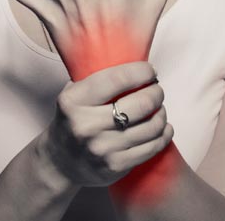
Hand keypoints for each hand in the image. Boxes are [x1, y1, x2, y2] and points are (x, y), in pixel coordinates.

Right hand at [39, 61, 173, 187]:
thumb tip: (131, 58)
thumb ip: (96, 77)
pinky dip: (164, 134)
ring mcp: (102, 148)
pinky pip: (151, 147)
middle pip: (141, 103)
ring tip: (159, 108)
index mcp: (74, 101)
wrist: (59, 161)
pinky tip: (164, 127)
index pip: (118, 79)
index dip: (141, 72)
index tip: (150, 71)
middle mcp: (86, 125)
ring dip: (161, 113)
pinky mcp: (115, 166)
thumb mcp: (73, 94)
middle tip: (156, 90)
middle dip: (156, 93)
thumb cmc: (73, 119)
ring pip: (151, 126)